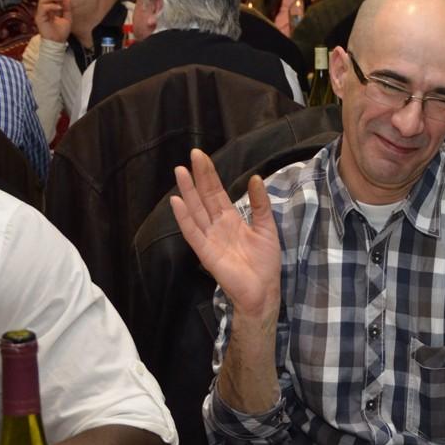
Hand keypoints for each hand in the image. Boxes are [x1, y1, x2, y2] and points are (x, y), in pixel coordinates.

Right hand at [34, 0, 70, 43]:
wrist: (57, 43)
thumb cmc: (61, 32)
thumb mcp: (67, 18)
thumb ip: (66, 8)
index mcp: (49, 10)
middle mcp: (43, 10)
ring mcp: (40, 14)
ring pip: (42, 0)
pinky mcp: (39, 18)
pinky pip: (43, 8)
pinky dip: (51, 6)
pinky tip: (59, 7)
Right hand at [171, 148, 281, 321]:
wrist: (264, 290)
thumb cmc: (265, 262)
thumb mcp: (266, 227)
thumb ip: (260, 204)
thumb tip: (255, 177)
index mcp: (230, 219)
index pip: (216, 192)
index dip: (209, 174)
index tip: (200, 156)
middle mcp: (216, 226)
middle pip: (204, 197)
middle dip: (198, 176)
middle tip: (191, 155)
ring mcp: (209, 238)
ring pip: (196, 211)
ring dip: (188, 192)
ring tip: (180, 172)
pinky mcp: (206, 253)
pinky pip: (193, 233)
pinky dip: (184, 218)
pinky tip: (177, 202)